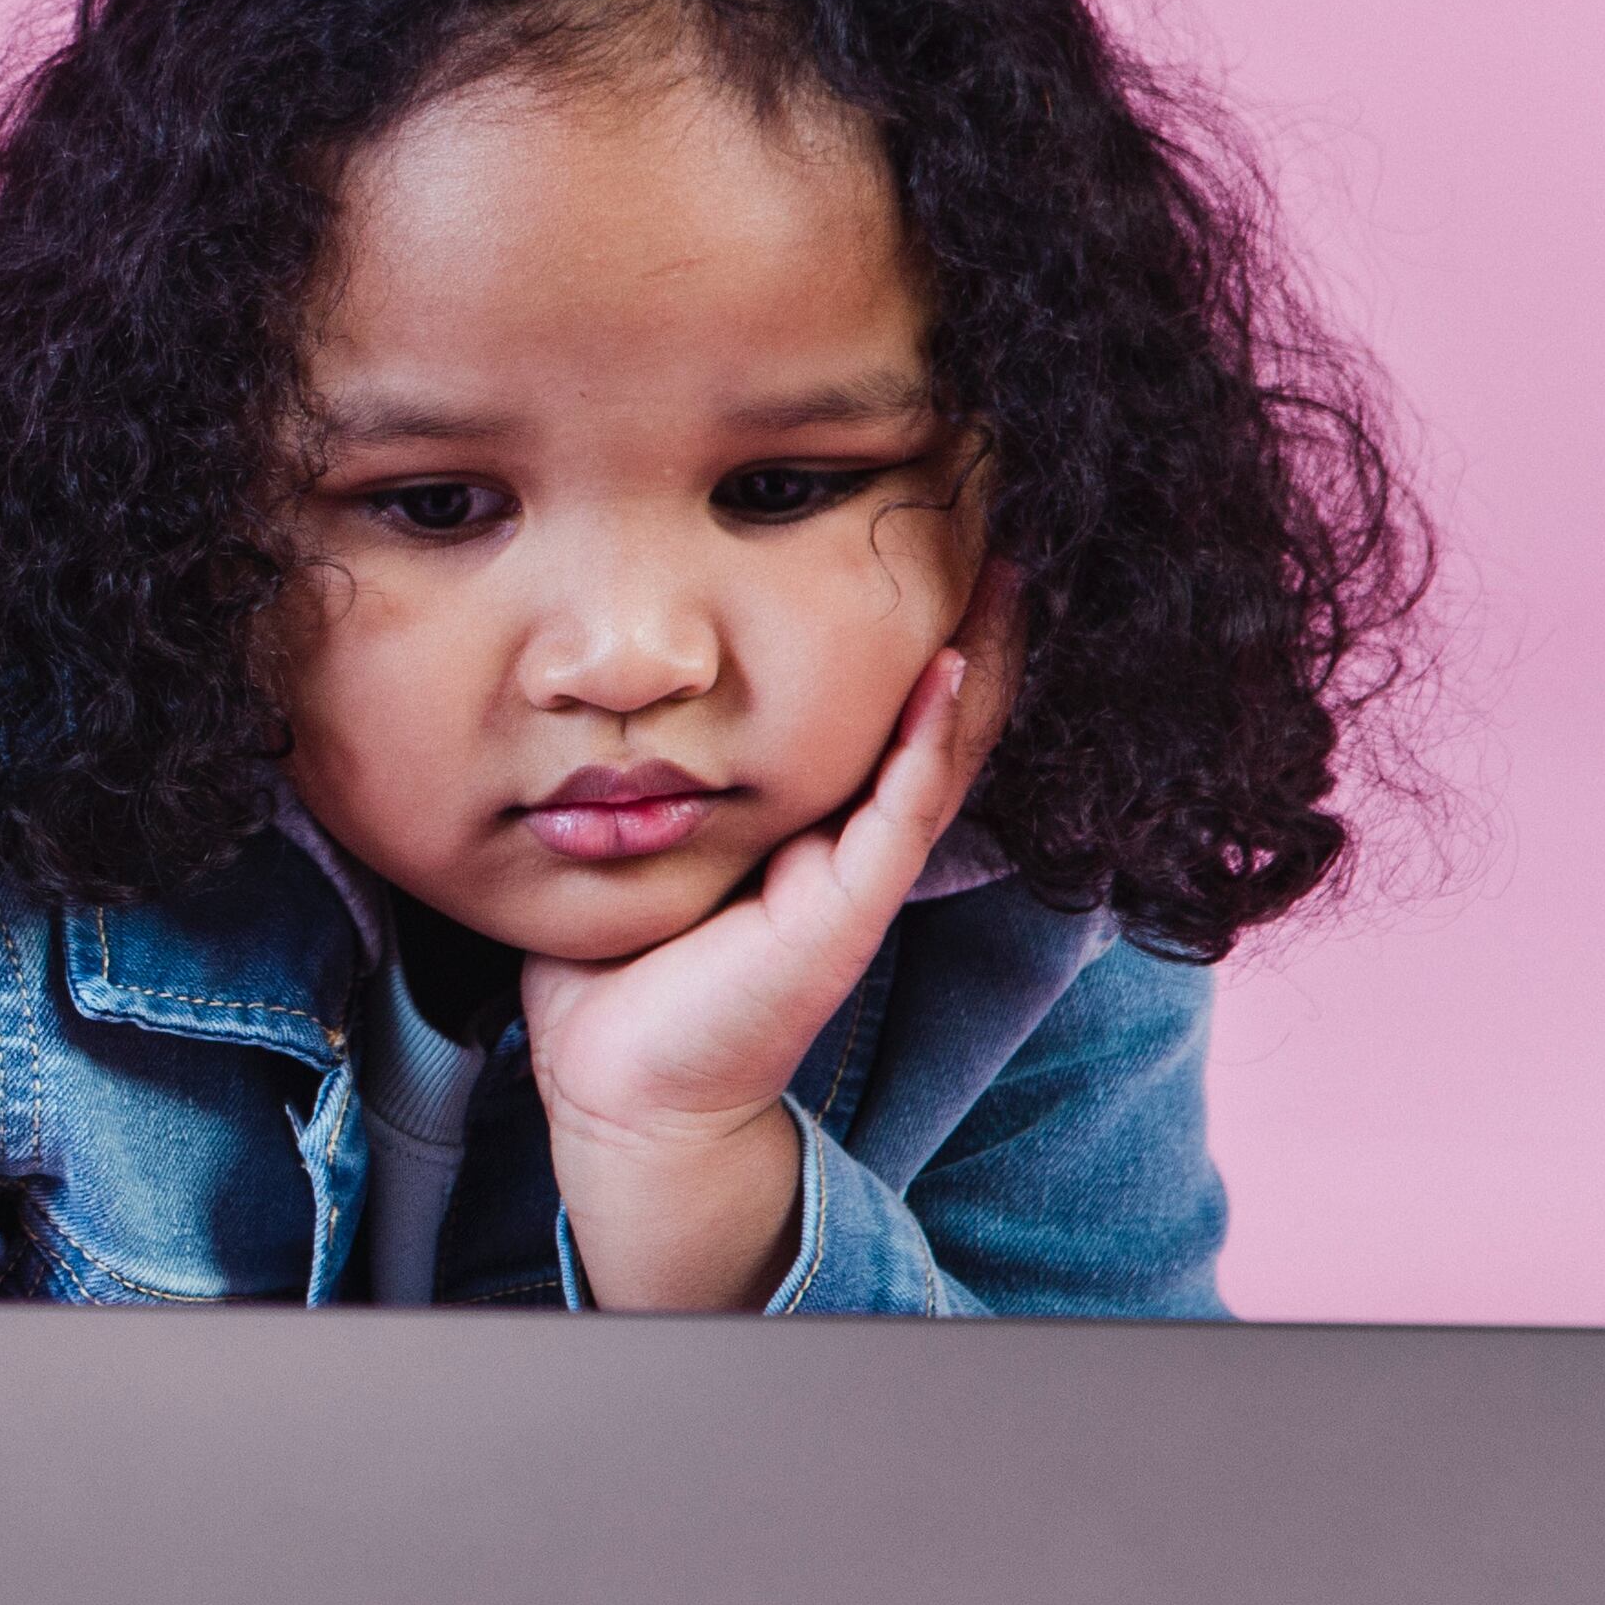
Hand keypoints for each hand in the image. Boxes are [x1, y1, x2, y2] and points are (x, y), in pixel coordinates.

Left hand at [523, 571, 1020, 1309]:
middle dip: (969, 617)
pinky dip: (935, 732)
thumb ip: (646, 772)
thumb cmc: (615, 973)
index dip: (905, 621)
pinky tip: (953, 667)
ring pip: (946, 744)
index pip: (875, 703)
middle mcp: (848, 837)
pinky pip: (906, 803)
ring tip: (1009, 565)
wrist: (620, 1087)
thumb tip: (596, 690)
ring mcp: (859, 871)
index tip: (915, 529)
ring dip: (983, 656)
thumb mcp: (635, 840)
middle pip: (934, 707)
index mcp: (804, 819)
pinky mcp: (848, 907)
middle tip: (992, 516)